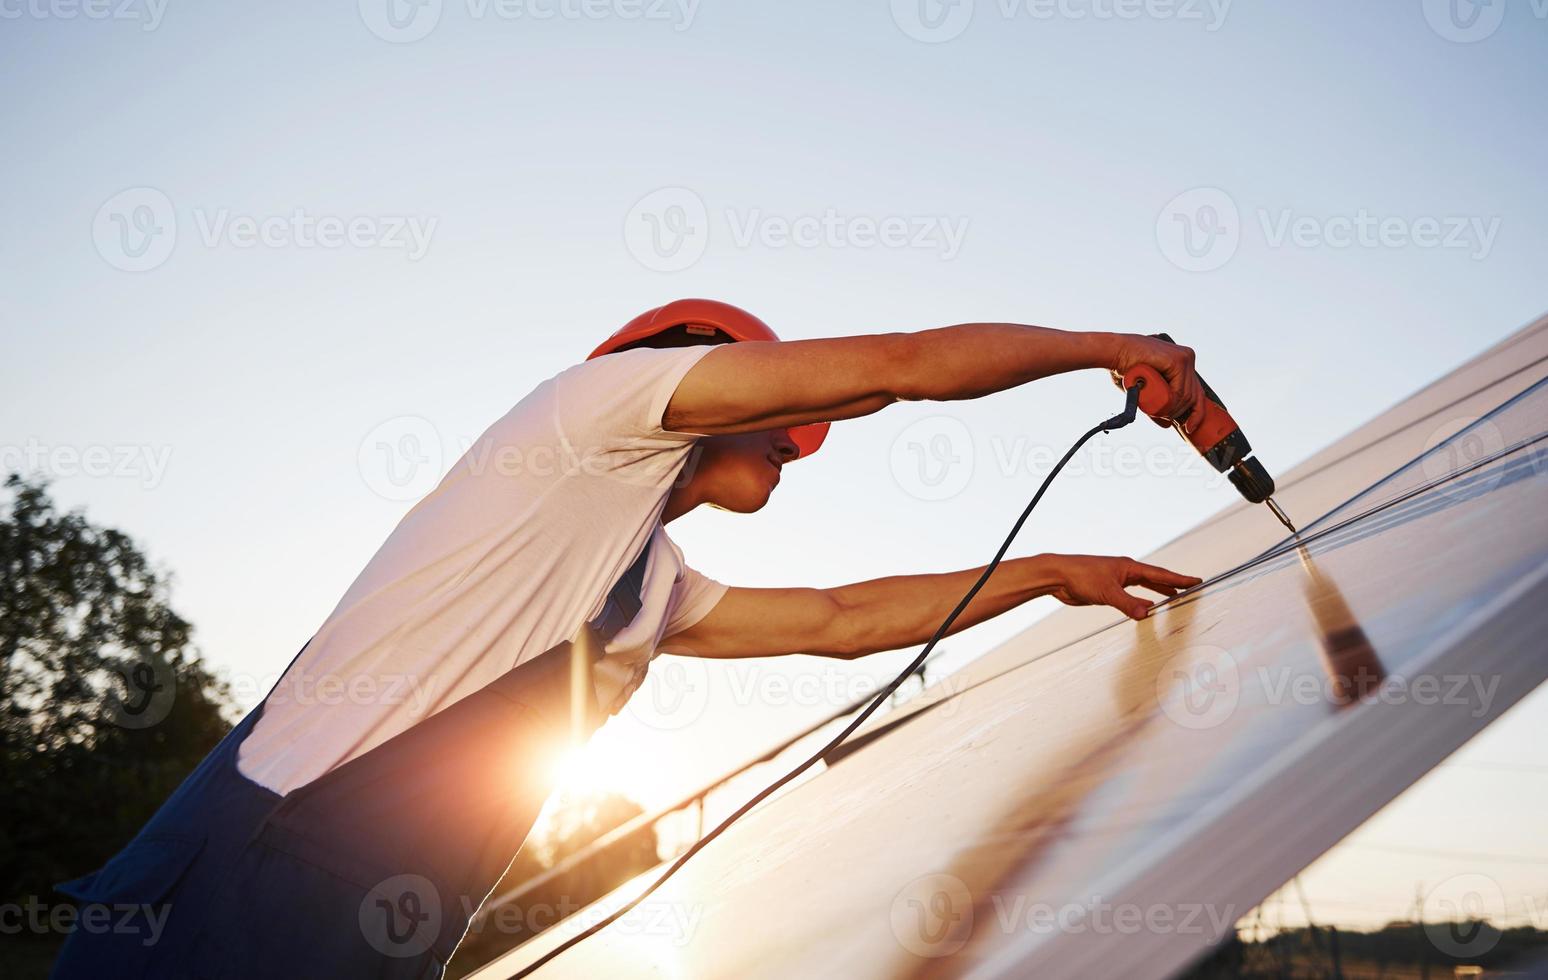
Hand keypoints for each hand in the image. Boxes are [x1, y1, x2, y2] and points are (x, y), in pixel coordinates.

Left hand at [1046, 554, 1202, 620]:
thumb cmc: (1079, 576)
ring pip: (1143, 586)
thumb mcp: (1107, 592)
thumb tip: (1147, 613)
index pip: (1160, 573)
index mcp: (1128, 567)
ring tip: (1173, 595)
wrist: (1057, 576)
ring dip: (1157, 590)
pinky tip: (1145, 606)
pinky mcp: (1106, 589)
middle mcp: (1124, 572)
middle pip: (1154, 578)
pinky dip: (1140, 600)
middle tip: (1189, 587)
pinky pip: (1130, 595)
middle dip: (1172, 583)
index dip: (1179, 578)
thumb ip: (1127, 604)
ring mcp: (1115, 580)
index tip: (1196, 580)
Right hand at [1110, 334, 1203, 429]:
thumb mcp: (1146, 390)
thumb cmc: (1126, 369)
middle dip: (1181, 412)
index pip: (1197, 391)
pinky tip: (1162, 404)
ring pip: (1187, 395)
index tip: (1189, 428)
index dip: (1196, 413)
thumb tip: (1167, 425)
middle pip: (1195, 394)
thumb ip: (1157, 405)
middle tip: (1165, 417)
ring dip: (1173, 409)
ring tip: (1157, 410)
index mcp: (1183, 362)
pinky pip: (1180, 391)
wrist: (1115, 352)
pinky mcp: (1177, 361)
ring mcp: (1184, 358)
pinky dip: (1172, 402)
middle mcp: (1187, 358)